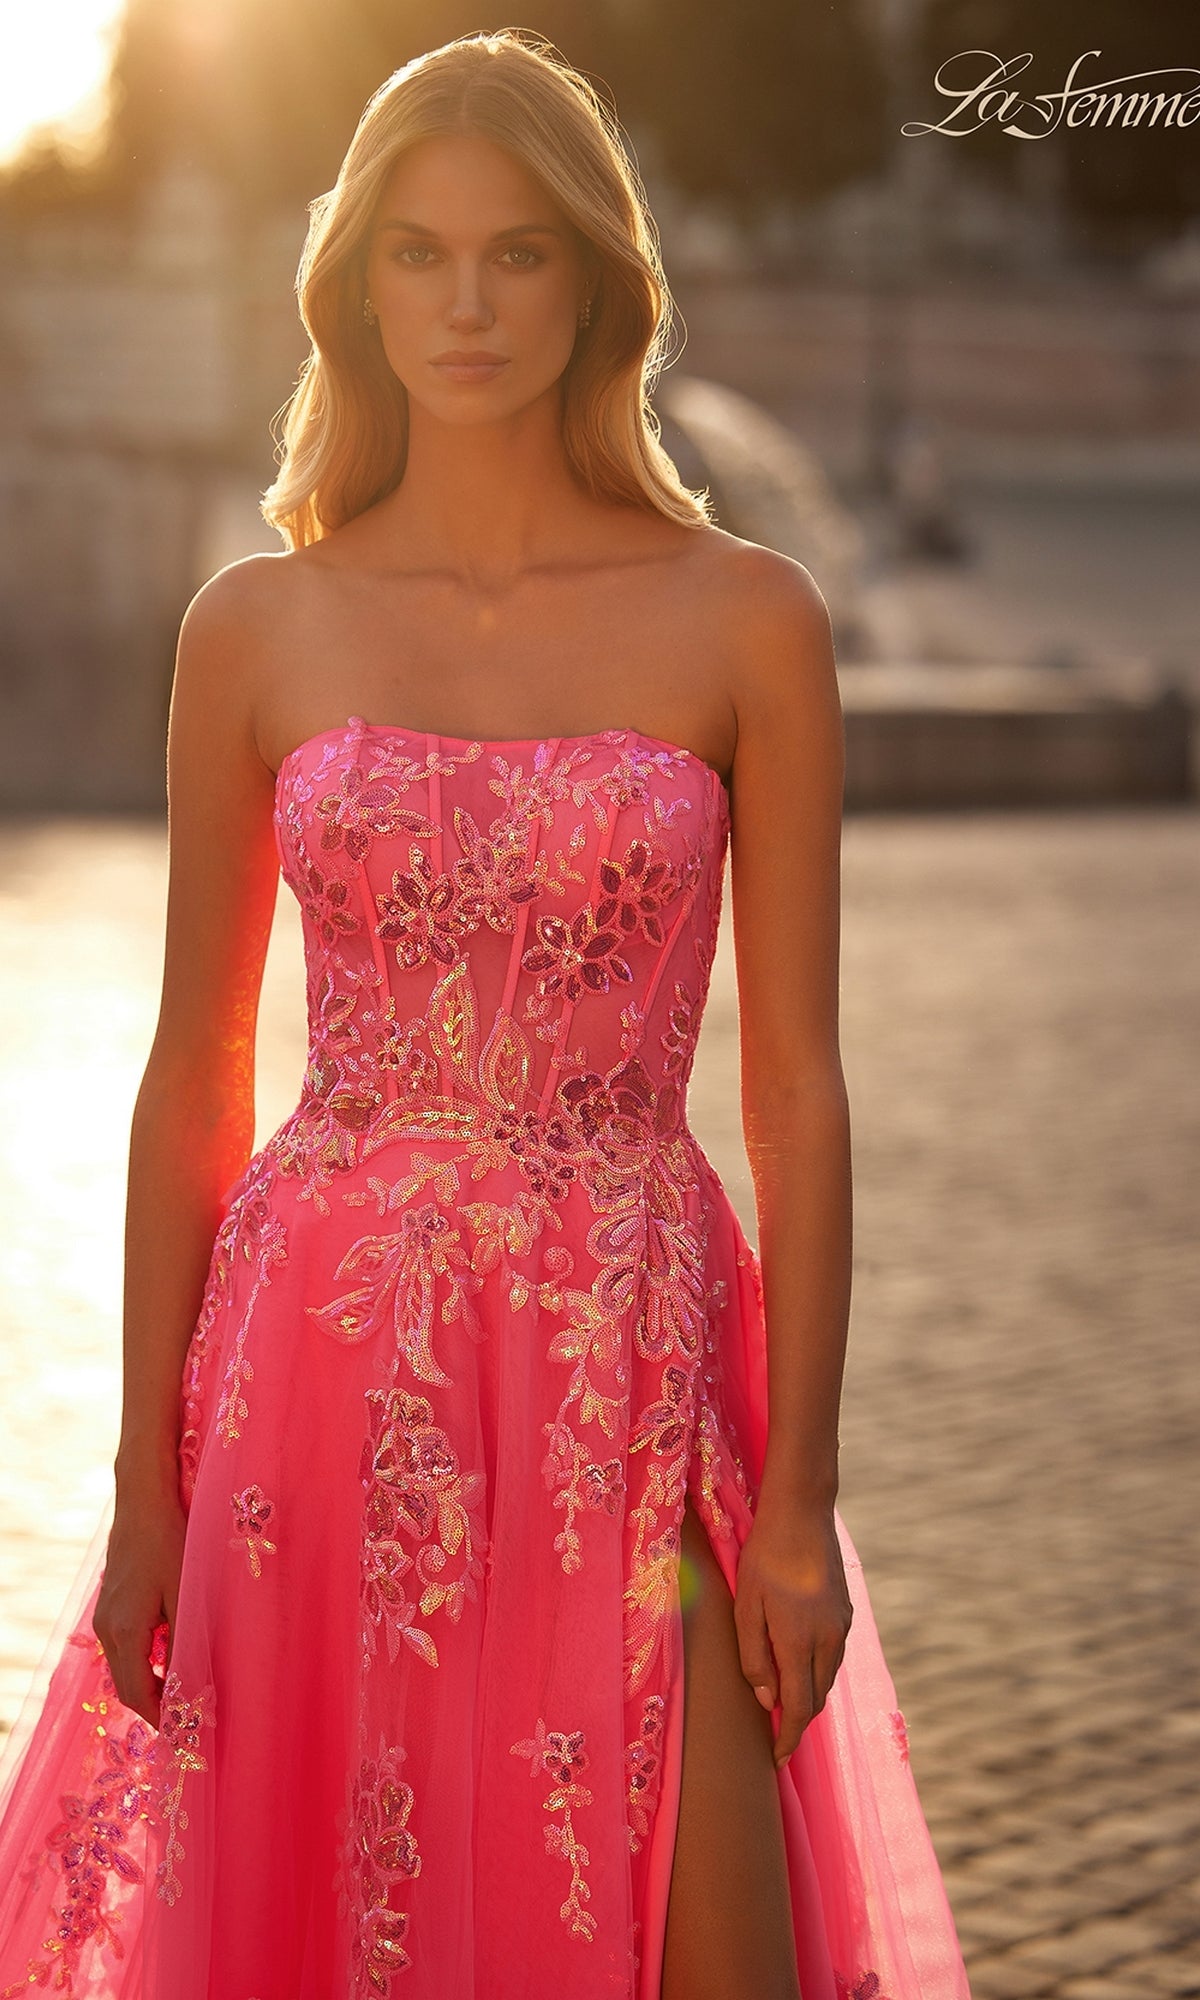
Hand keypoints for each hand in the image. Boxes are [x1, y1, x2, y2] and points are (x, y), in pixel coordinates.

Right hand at [93, 1486, 186, 1728]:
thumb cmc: (171, 1543)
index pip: (139, 1693)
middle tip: (184, 1722)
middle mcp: (107, 1629)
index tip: (183, 1734)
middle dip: (153, 1707)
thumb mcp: (186, 1594)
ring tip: (180, 1696)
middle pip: (126, 1686)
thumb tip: (190, 1685)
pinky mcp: (109, 1606)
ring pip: (122, 1668)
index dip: (160, 1718)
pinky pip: (122, 1649)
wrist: (143, 1503)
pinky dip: (142, 1665)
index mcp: (125, 1631)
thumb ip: (185, 1641)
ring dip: (147, 1686)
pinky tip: (167, 1660)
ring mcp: (105, 1617)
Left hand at [733, 1497, 852, 1767]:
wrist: (802, 1514)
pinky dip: (817, 1671)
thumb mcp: (746, 1606)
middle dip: (798, 1722)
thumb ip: (755, 1657)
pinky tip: (799, 1666)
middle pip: (817, 1698)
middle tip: (775, 1737)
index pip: (799, 1708)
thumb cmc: (764, 1557)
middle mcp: (829, 1640)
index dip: (788, 1739)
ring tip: (784, 1704)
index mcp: (800, 1642)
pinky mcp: (846, 1612)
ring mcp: (842, 1626)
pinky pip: (833, 1656)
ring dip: (809, 1696)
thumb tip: (767, 1702)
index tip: (776, 1760)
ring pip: (827, 1678)